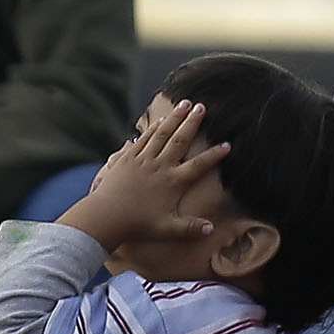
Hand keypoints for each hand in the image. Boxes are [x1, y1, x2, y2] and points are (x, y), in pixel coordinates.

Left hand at [61, 96, 226, 258]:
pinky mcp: (127, 159)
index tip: (227, 144)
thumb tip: (211, 229)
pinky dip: (153, 129)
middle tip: (202, 106)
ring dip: (174, 118)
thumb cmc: (137, 225)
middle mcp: (160, 167)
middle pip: (180, 140)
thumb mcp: (167, 230)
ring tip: (184, 104)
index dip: (214, 155)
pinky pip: (143, 140)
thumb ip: (190, 228)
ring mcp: (143, 160)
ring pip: (162, 134)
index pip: (199, 165)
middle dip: (193, 122)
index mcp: (173, 182)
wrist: (106, 216)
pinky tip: (159, 121)